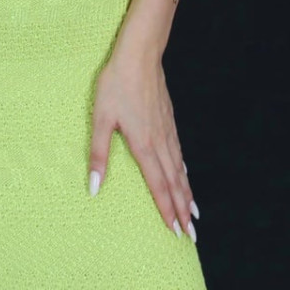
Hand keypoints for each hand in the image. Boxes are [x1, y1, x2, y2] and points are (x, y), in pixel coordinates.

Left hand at [88, 50, 198, 241]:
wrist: (140, 54)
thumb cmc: (116, 83)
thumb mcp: (100, 117)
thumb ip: (98, 154)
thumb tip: (94, 187)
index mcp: (143, 144)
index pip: (157, 185)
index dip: (166, 209)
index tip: (176, 231)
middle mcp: (160, 141)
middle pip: (174, 182)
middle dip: (183, 210)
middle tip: (192, 235)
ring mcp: (167, 129)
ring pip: (180, 168)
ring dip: (187, 193)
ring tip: (195, 213)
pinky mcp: (169, 118)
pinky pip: (179, 152)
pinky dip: (185, 170)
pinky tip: (185, 174)